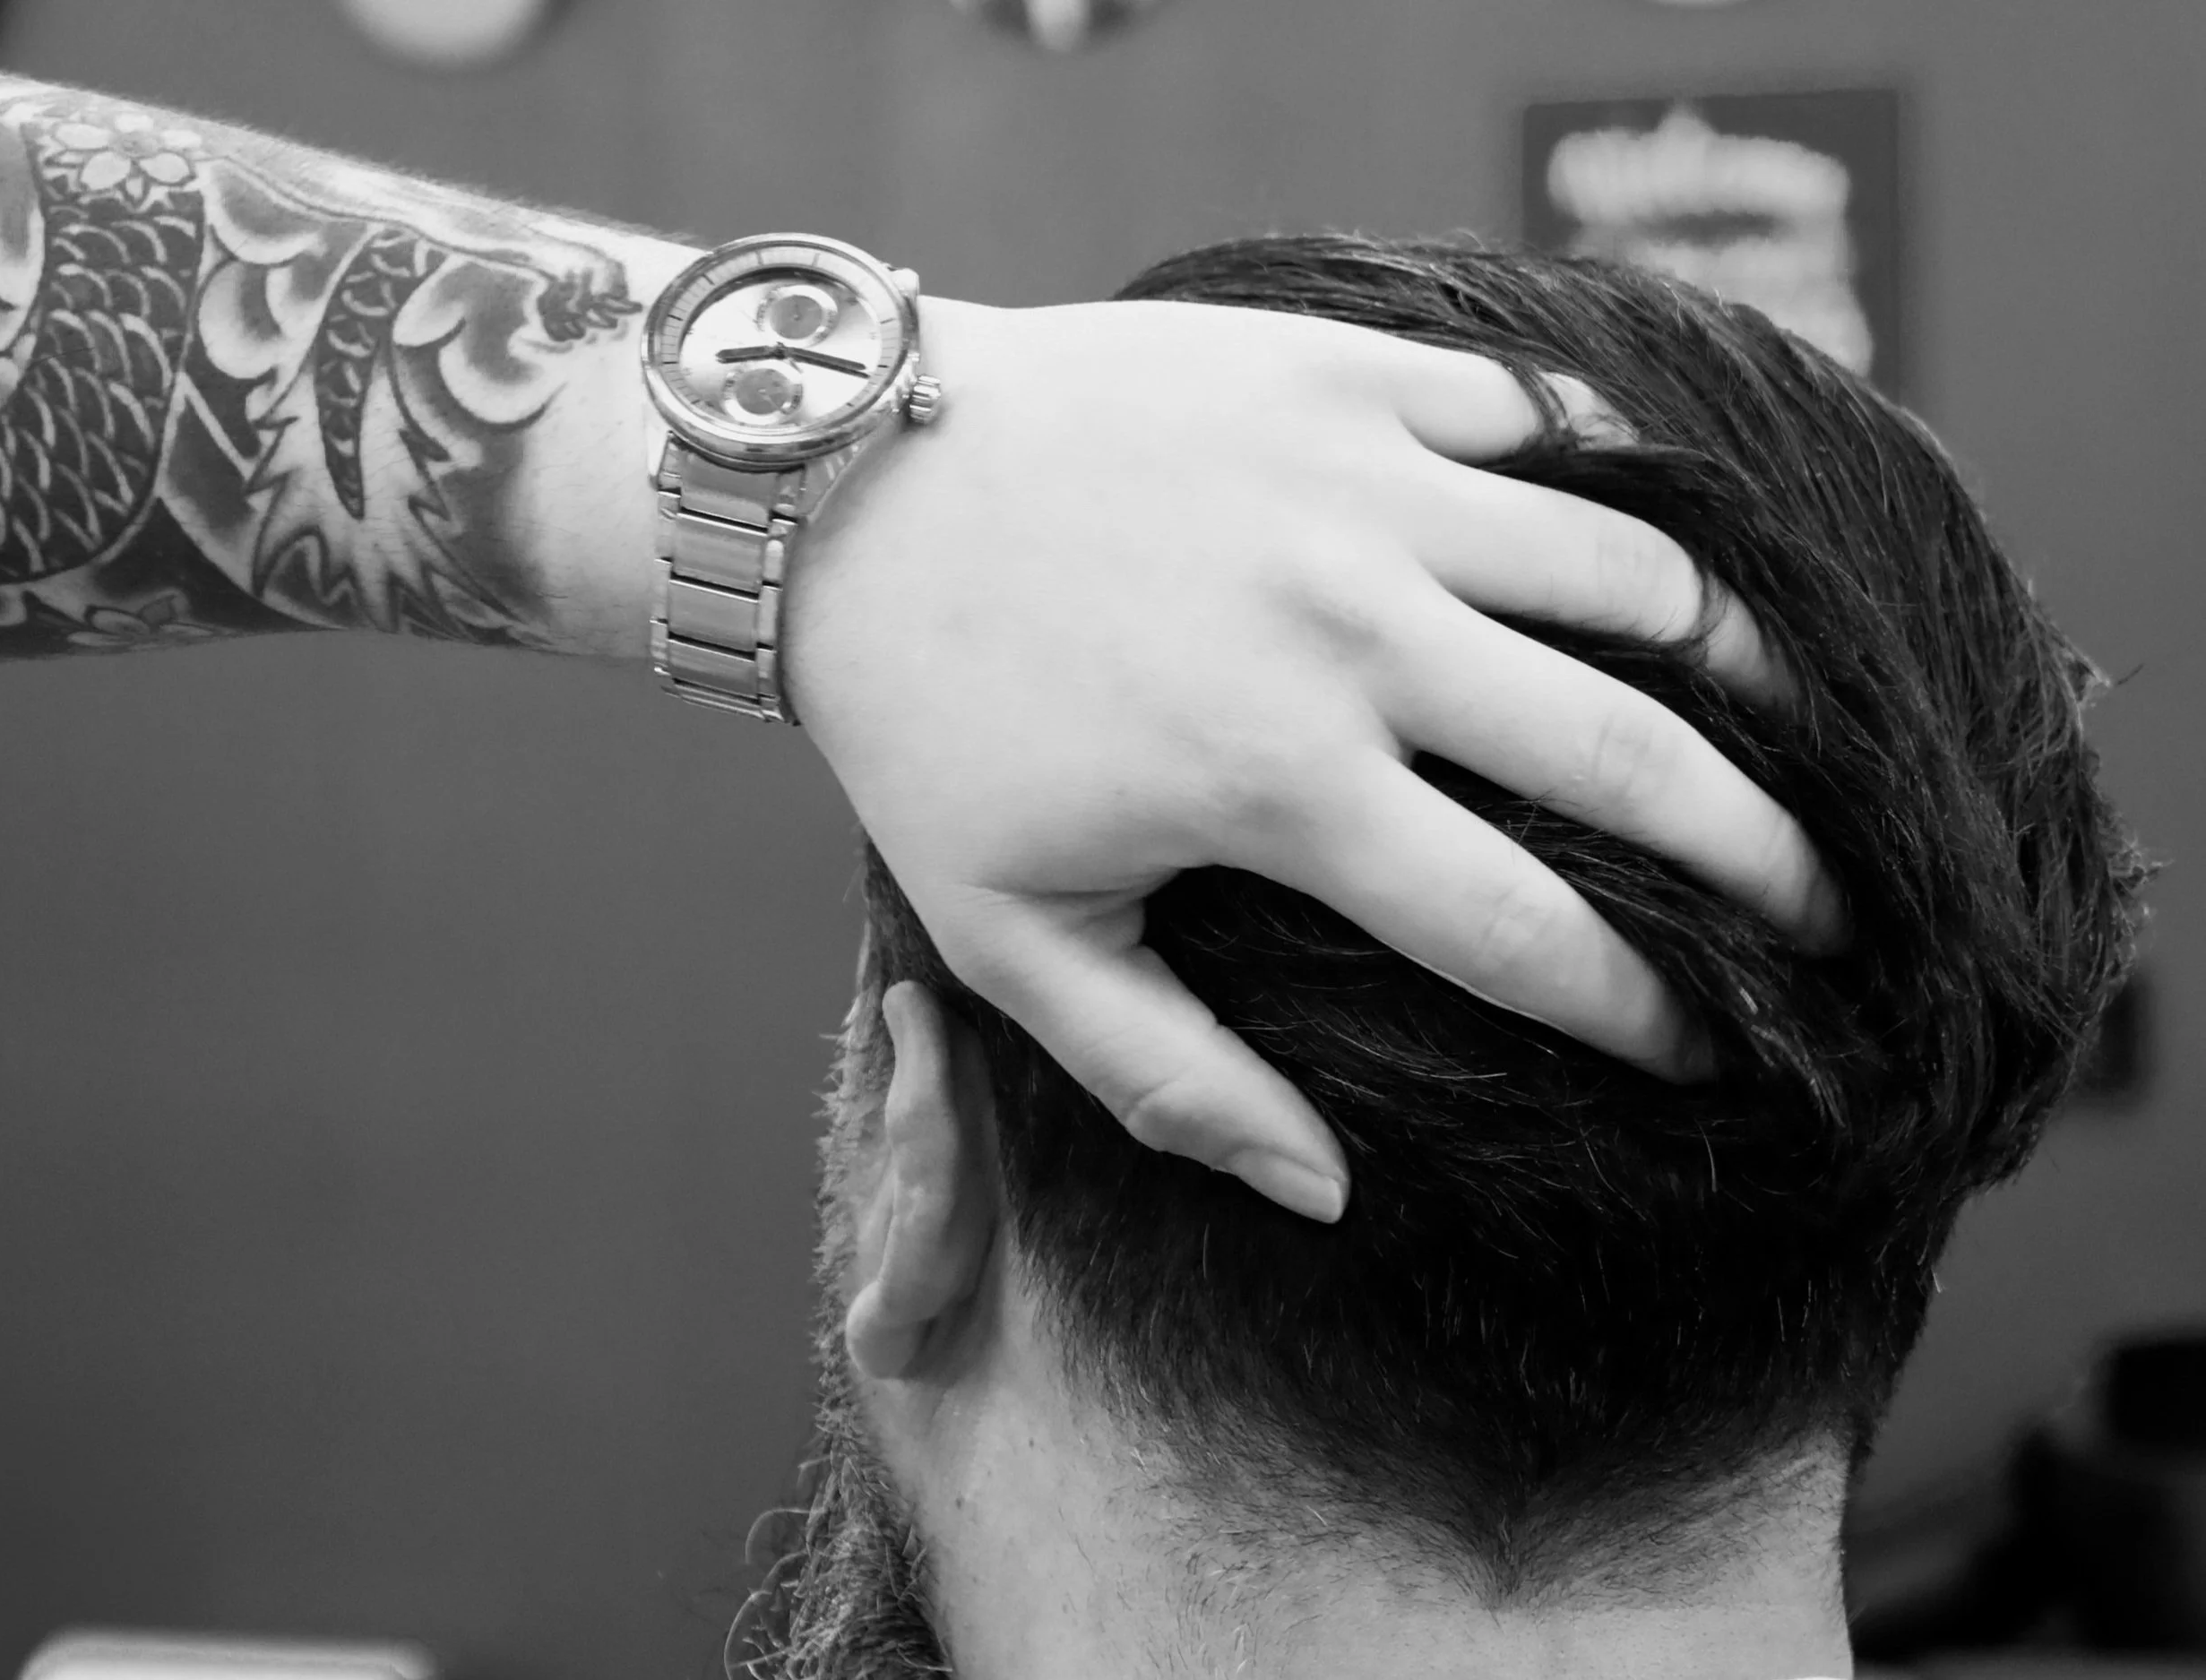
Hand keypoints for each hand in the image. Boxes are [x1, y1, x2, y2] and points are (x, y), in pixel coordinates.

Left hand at [784, 297, 1839, 1222]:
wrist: (848, 484)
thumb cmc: (925, 724)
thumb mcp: (1010, 937)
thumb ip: (1169, 1079)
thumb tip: (1329, 1194)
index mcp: (1284, 784)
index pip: (1529, 935)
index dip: (1649, 1015)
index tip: (1715, 1057)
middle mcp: (1357, 629)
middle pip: (1635, 757)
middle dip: (1770, 858)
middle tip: (1835, 913)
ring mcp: (1363, 484)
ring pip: (1632, 571)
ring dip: (1736, 659)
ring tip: (1780, 726)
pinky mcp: (1347, 372)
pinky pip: (1544, 418)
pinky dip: (1619, 478)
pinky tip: (1645, 542)